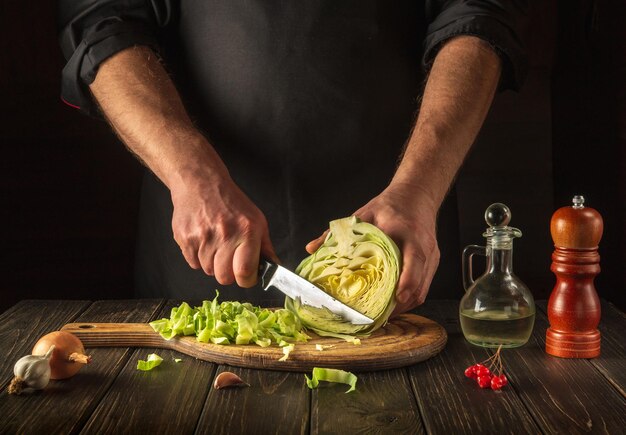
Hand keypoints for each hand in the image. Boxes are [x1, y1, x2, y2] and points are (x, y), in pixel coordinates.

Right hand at [171, 172, 277, 287]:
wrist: (201, 183)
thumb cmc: (231, 202)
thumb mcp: (257, 220)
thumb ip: (265, 247)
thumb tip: (274, 267)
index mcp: (246, 231)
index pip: (245, 272)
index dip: (247, 280)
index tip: (247, 276)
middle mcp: (224, 235)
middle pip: (224, 277)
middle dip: (228, 274)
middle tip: (230, 260)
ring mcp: (202, 237)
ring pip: (208, 271)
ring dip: (213, 264)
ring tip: (216, 244)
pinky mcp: (184, 238)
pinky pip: (193, 264)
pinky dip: (199, 258)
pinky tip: (204, 241)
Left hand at [306, 182, 439, 313]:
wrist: (416, 196)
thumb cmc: (390, 206)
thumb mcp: (363, 214)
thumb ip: (337, 233)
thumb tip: (311, 248)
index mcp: (409, 233)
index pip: (415, 259)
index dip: (408, 280)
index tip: (397, 296)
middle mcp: (425, 247)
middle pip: (420, 283)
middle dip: (401, 304)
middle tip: (379, 317)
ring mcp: (432, 257)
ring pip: (422, 290)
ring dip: (404, 305)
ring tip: (382, 316)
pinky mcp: (432, 263)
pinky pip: (423, 287)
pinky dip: (408, 299)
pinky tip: (392, 305)